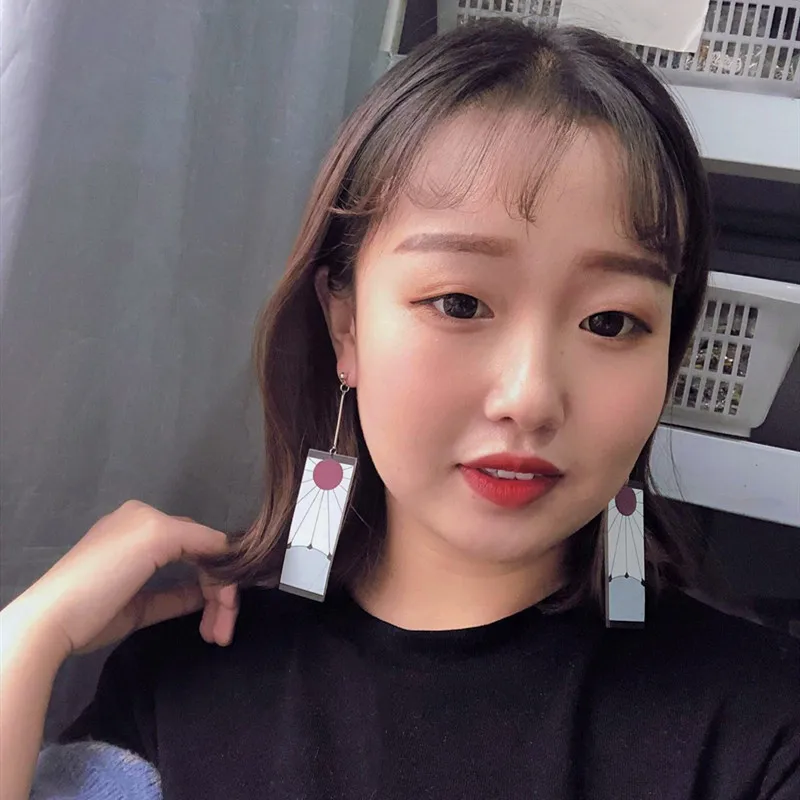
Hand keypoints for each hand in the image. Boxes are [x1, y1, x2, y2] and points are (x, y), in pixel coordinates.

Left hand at [14, 500, 238, 659]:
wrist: (53, 621)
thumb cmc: (104, 572)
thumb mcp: (155, 537)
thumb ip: (199, 538)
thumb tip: (229, 553)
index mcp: (147, 518)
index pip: (203, 536)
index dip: (225, 563)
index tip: (239, 594)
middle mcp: (145, 540)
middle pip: (200, 560)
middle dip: (219, 590)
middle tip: (227, 625)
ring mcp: (139, 572)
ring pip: (191, 582)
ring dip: (209, 604)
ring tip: (216, 634)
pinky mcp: (134, 603)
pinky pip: (173, 597)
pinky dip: (193, 604)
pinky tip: (207, 622)